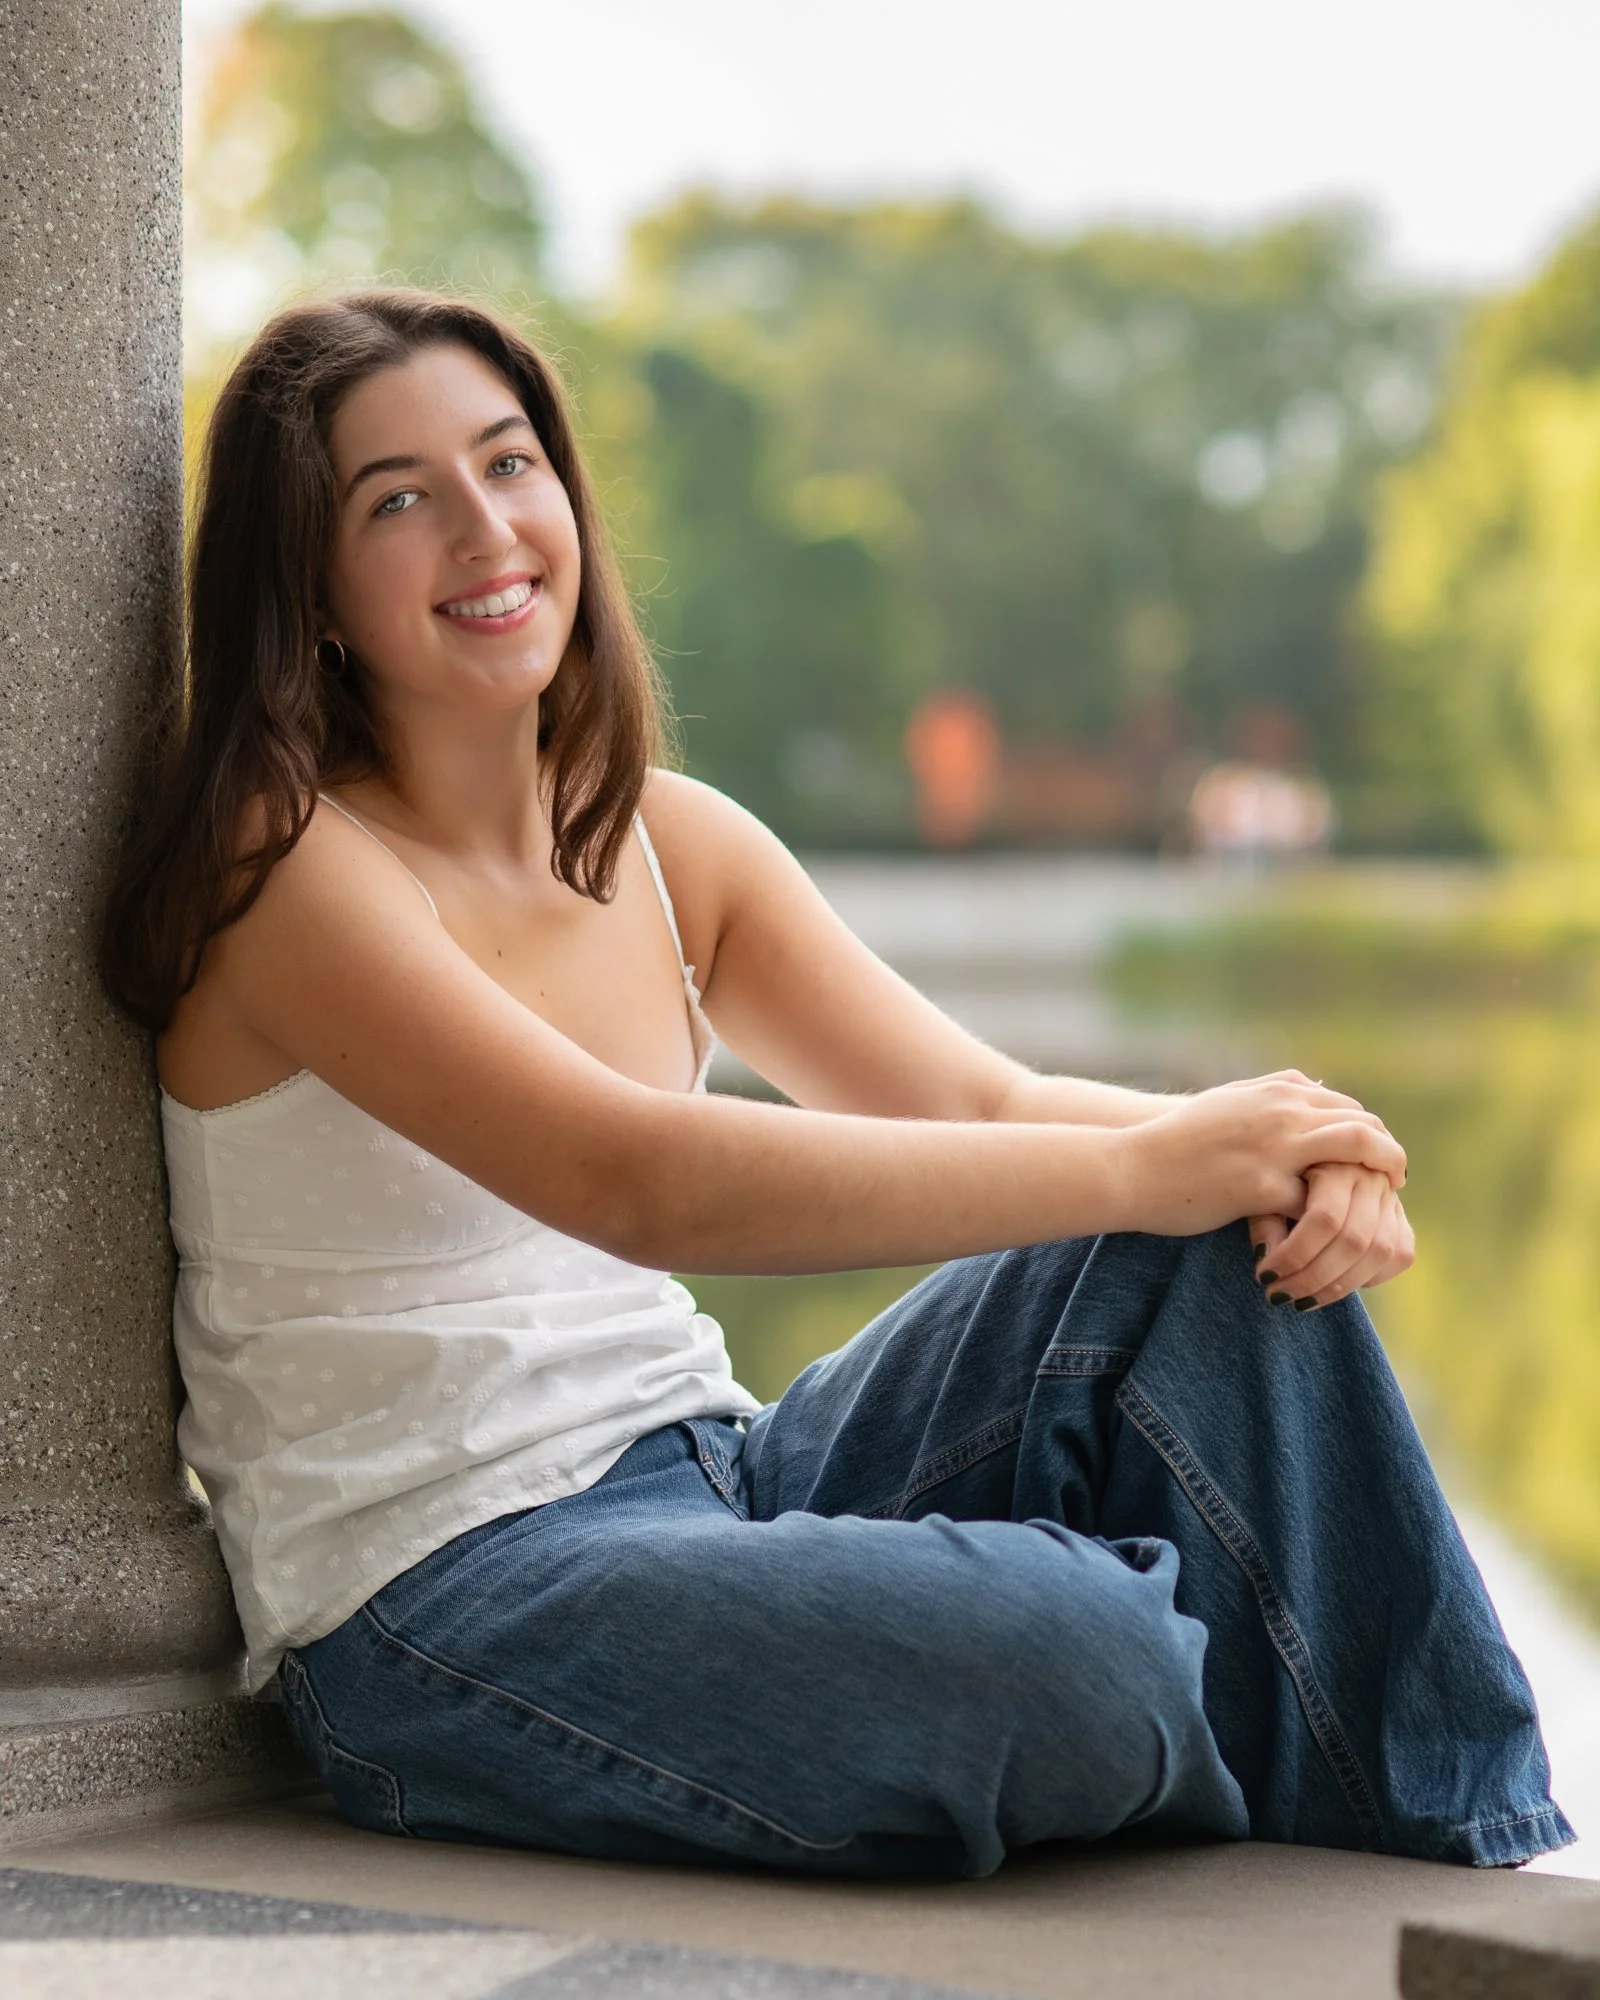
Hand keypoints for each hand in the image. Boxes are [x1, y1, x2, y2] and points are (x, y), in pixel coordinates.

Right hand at [1121, 1071, 1405, 1236]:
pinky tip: (1334, 1238)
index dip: (1372, 1136)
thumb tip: (1312, 1088)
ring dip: (1376, 1183)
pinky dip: (1330, 1222)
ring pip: (1355, 1154)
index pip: (1348, 1108)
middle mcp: (1282, 1111)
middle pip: (1363, 1126)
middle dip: (1387, 1157)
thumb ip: (1271, 1093)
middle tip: (1395, 1184)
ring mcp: (1275, 1147)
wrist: (1131, 1167)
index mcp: (1276, 1091)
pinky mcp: (1262, 1187)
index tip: (1379, 1162)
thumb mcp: (1228, 1101)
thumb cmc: (1176, 1140)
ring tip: (1379, 1212)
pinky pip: (1317, 1204)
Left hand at [1249, 1162, 1414, 1310]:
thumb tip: (1267, 1256)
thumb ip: (1266, 1219)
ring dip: (1338, 1287)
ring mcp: (1391, 1196)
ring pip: (1380, 1252)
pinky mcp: (1401, 1216)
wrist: (1309, 1160)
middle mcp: (1371, 1176)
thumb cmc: (1275, 1176)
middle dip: (1312, 1278)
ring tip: (1300, 1300)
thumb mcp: (1263, 1188)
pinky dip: (1370, 1277)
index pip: (1325, 1218)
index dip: (1295, 1254)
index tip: (1265, 1275)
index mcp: (1335, 1159)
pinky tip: (1334, 1286)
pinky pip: (1400, 1255)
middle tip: (1278, 1295)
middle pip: (1354, 1240)